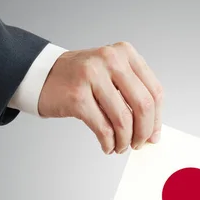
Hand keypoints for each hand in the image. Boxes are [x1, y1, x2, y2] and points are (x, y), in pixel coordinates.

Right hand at [38, 41, 162, 154]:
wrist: (43, 74)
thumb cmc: (80, 78)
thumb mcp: (112, 76)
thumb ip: (133, 97)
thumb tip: (152, 131)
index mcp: (125, 53)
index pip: (155, 91)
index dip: (157, 119)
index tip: (153, 135)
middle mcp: (111, 60)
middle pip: (143, 105)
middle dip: (143, 132)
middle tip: (138, 144)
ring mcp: (93, 76)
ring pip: (123, 119)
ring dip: (124, 140)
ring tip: (120, 146)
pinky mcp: (77, 95)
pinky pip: (103, 127)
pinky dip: (108, 142)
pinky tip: (107, 146)